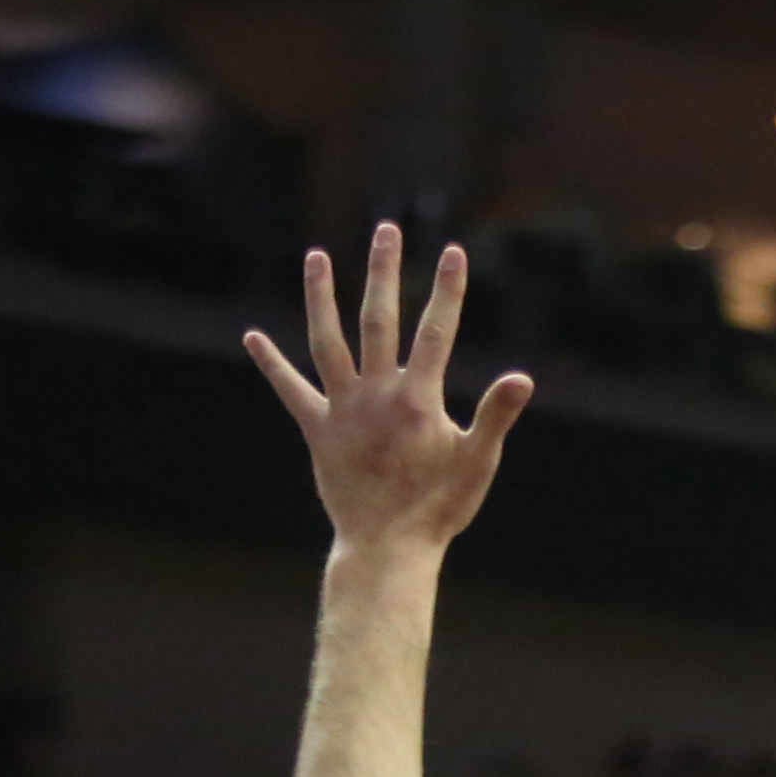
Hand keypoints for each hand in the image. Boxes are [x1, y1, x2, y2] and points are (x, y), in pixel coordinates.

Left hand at [246, 222, 531, 553]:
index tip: (454, 252)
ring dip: (321, 296)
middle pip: (379, 319)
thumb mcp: (477, 463)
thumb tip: (522, 378)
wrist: (388, 547)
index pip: (437, 332)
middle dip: (384, 271)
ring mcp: (344, 408)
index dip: (447, 291)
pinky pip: (291, 391)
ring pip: (328, 340)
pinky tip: (253, 337)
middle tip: (386, 229)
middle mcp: (377, 393)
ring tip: (317, 257)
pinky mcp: (319, 430)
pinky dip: (272, 364)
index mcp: (418, 399)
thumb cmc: (439, 510)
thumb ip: (495, 416)